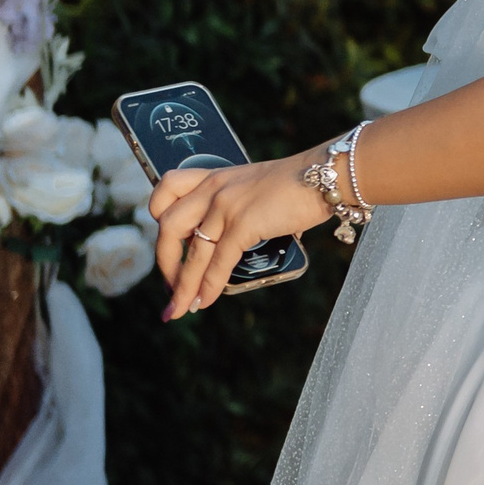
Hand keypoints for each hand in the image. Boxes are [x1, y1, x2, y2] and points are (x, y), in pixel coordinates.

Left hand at [148, 152, 333, 320]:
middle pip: (169, 227)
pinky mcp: (244, 223)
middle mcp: (214, 188)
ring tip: (180, 308)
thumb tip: (236, 240)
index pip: (166, 188)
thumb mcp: (255, 186)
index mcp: (215, 176)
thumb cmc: (299, 184)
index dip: (158, 218)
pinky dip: (209, 287)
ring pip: (192, 252)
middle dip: (165, 263)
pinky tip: (205, 301)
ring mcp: (227, 205)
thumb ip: (238, 205)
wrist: (325, 175)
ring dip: (183, 286)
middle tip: (171, 286)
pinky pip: (218, 262)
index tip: (170, 244)